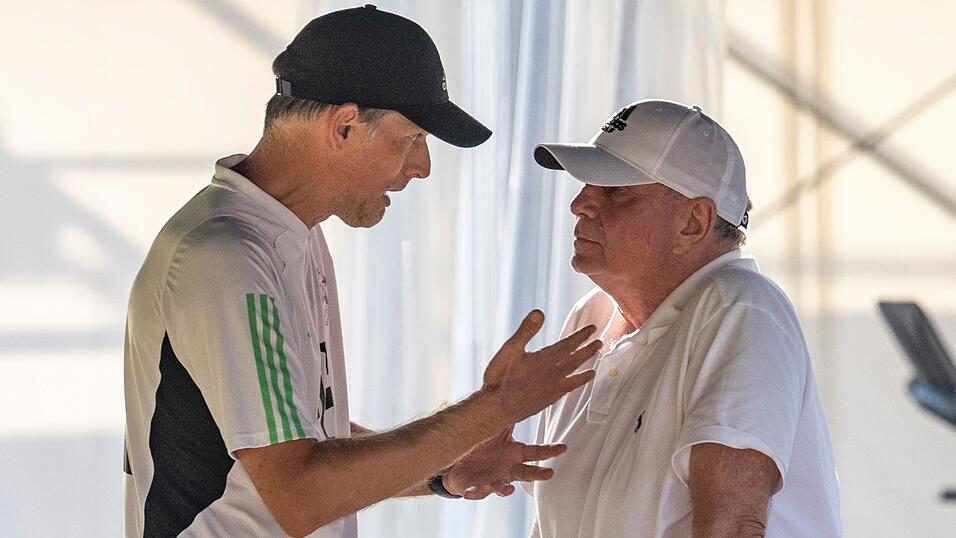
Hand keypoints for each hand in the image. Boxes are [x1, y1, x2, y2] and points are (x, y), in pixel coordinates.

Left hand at [443, 426, 566, 499]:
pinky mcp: (475, 487)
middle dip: (537, 474)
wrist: (459, 457)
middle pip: (526, 473)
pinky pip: (476, 491)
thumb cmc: (482, 442)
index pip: (536, 452)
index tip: (563, 448)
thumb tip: (524, 394)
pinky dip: (475, 493)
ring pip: (502, 487)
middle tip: (549, 473)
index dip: (550, 450)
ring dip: (505, 489)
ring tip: (508, 488)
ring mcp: (493, 480)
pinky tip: (470, 493)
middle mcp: (508, 469)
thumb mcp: (497, 426)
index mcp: (515, 453)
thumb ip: (510, 415)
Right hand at [482, 310, 599, 423]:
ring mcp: (551, 388)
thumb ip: (526, 330)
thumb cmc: (500, 378)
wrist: (497, 407)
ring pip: (574, 377)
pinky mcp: (547, 400)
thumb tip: (539, 313)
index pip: (568, 344)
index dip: (581, 336)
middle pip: (576, 360)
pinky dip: (574, 387)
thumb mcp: (510, 349)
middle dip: (588, 350)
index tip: (592, 329)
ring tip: (594, 370)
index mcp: (545, 359)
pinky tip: (573, 387)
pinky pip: (567, 391)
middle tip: (600, 343)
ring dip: (585, 370)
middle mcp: (552, 374)